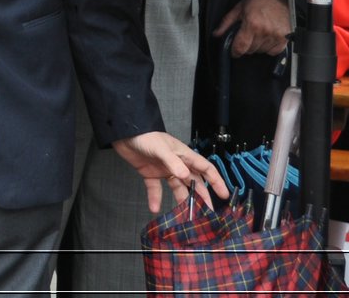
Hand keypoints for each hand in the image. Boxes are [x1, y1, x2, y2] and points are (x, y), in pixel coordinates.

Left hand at [114, 131, 228, 212]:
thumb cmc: (146, 136)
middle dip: (201, 196)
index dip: (216, 181)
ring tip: (185, 216)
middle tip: (206, 213)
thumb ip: (173, 162)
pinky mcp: (150, 174)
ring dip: (181, 200)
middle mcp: (177, 164)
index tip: (224, 195)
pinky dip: (155, 198)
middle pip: (194, 182)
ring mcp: (164, 169)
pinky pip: (156, 189)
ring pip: (177, 188)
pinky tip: (155, 208)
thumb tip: (186, 177)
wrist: (124, 133)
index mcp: (184, 155)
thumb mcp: (161, 148)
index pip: (205, 169)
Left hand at [213, 0, 289, 56]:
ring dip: (257, 46)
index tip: (234, 50)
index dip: (234, 51)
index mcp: (252, 24)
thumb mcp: (239, 8)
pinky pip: (273, 52)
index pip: (240, 47)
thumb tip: (216, 34)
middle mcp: (265, 31)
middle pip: (250, 50)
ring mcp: (276, 35)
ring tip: (258, 33)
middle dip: (246, 45)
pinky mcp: (285, 38)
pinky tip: (267, 37)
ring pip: (261, 51)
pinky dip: (269, 48)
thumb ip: (227, 22)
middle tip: (247, 34)